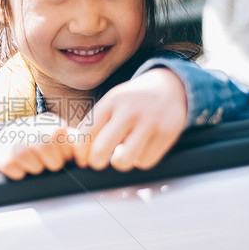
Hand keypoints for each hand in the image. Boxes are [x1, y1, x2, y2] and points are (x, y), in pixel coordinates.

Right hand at [0, 113, 73, 179]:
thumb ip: (76, 143)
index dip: (64, 152)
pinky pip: (10, 166)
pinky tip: (20, 168)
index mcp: (48, 121)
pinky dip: (18, 173)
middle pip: (43, 144)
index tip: (62, 157)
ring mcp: (8, 136)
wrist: (8, 144)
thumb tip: (85, 157)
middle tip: (48, 164)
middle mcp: (26, 124)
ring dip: (34, 167)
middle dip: (51, 162)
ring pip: (25, 154)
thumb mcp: (62, 142)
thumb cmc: (41, 146)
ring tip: (34, 166)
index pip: (58, 133)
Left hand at [73, 68, 187, 171]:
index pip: (86, 134)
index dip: (81, 152)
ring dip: (120, 162)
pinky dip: (141, 160)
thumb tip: (79, 153)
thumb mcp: (112, 102)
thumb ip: (94, 123)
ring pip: (123, 161)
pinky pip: (144, 162)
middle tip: (99, 161)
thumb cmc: (133, 101)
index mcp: (112, 101)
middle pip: (101, 150)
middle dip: (96, 162)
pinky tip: (142, 148)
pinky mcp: (168, 134)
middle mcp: (130, 111)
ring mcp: (150, 122)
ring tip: (123, 152)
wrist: (169, 87)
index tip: (83, 158)